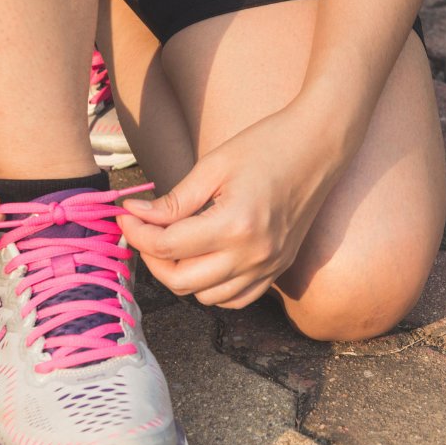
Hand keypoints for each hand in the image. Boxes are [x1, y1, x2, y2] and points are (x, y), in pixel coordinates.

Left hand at [117, 104, 348, 308]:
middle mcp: (253, 255)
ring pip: (206, 297)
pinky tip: (203, 260)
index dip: (137, 232)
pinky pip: (235, 299)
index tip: (126, 215)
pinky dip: (212, 288)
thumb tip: (136, 215)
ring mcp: (269, 266)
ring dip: (181, 275)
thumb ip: (174, 200)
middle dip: (152, 258)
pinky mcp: (278, 269)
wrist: (319, 146)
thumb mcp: (213, 166)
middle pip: (181, 281)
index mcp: (235, 225)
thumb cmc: (266, 145)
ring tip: (173, 243)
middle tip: (143, 230)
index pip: (168, 246)